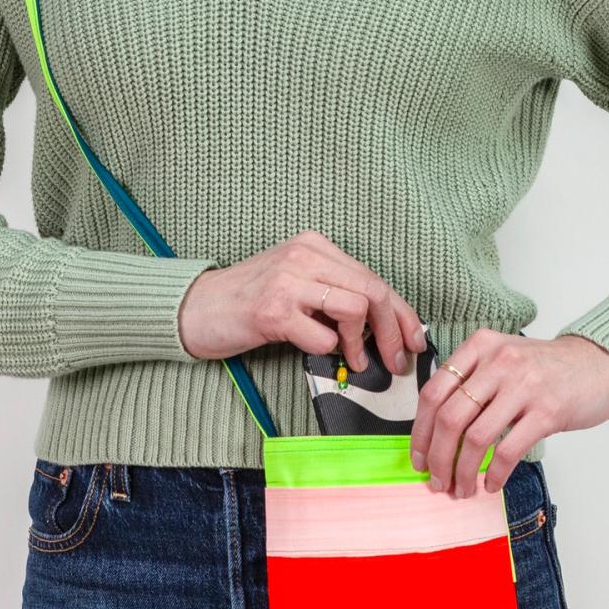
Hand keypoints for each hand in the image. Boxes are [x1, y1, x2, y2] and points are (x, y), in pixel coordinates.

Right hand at [177, 229, 426, 372]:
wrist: (194, 309)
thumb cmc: (247, 302)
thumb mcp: (296, 284)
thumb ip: (333, 293)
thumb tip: (384, 325)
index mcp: (314, 245)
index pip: (373, 277)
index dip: (402, 312)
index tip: (415, 338)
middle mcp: (304, 255)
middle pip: (373, 290)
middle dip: (394, 331)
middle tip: (397, 360)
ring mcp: (288, 280)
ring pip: (355, 307)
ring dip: (363, 343)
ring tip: (356, 362)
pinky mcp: (272, 310)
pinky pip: (323, 335)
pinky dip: (329, 349)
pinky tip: (319, 352)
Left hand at [410, 331, 608, 497]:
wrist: (599, 363)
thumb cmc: (544, 368)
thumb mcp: (501, 358)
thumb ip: (469, 381)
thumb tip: (434, 432)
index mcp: (479, 347)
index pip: (433, 392)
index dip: (420, 431)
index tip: (418, 457)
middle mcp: (498, 362)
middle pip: (450, 418)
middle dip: (437, 458)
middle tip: (436, 481)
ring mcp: (524, 385)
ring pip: (476, 437)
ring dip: (463, 471)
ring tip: (461, 489)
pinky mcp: (548, 410)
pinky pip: (508, 450)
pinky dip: (494, 473)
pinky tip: (490, 484)